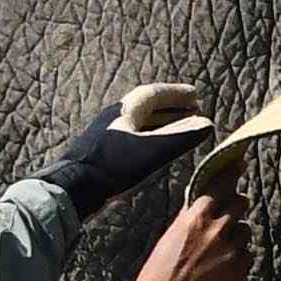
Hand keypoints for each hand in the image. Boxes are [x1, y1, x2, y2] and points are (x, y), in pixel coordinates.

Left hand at [37, 82, 216, 223]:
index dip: (178, 94)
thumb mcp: (152, 151)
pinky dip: (151, 137)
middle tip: (193, 110)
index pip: (155, 94)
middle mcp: (116, 116)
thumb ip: (181, 137)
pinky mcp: (103, 150)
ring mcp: (107, 133)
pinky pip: (134, 136)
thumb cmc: (112, 166)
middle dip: (172, 107)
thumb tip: (207, 124)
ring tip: (181, 128)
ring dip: (162, 122)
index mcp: (126, 110)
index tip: (196, 96)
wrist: (73, 187)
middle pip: (148, 106)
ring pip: (141, 122)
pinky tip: (156, 149)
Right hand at [85, 184, 245, 280]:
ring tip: (217, 254)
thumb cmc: (159, 272)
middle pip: (241, 203)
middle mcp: (217, 228)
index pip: (221, 185)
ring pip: (244, 230)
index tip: (240, 162)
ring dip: (236, 237)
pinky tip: (221, 268)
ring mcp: (231, 248)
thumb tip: (205, 205)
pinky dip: (239, 258)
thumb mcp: (171, 235)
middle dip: (236, 207)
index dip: (232, 173)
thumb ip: (191, 218)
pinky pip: (248, 254)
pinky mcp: (240, 268)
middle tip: (229, 216)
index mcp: (196, 216)